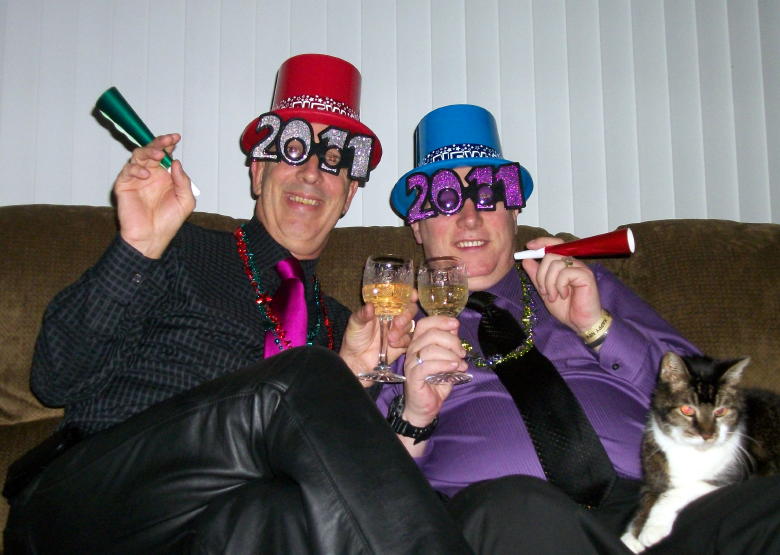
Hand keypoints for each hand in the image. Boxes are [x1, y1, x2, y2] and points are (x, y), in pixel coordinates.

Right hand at [114, 133, 194, 258]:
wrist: (151, 237)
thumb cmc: (168, 221)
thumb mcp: (185, 201)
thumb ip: (184, 181)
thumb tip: (176, 162)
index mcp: (165, 176)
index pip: (166, 155)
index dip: (169, 144)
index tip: (175, 137)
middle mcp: (150, 174)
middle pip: (152, 151)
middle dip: (159, 143)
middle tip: (167, 141)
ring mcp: (136, 178)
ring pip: (138, 156)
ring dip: (148, 152)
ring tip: (158, 155)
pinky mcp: (124, 185)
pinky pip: (128, 170)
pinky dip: (136, 169)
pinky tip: (145, 175)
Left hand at [339, 294, 418, 385]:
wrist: (357, 359)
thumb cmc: (355, 338)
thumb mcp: (355, 323)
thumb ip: (362, 314)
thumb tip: (370, 306)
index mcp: (383, 308)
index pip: (399, 297)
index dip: (408, 294)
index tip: (412, 296)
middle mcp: (393, 316)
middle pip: (409, 310)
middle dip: (406, 315)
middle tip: (396, 323)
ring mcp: (399, 330)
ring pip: (410, 325)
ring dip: (402, 330)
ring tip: (390, 338)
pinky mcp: (402, 343)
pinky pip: (409, 339)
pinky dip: (403, 341)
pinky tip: (393, 344)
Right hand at [401, 316, 466, 426]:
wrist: (425, 408)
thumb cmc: (435, 384)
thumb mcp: (447, 361)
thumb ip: (449, 344)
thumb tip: (455, 327)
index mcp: (419, 343)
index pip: (425, 323)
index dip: (440, 320)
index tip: (455, 324)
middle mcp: (412, 350)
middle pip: (431, 334)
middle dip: (451, 340)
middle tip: (462, 353)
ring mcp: (411, 363)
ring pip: (431, 349)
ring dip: (451, 355)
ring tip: (460, 365)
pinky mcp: (413, 376)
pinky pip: (428, 365)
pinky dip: (444, 364)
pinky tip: (454, 368)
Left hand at [520, 236, 602, 333]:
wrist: (579, 323)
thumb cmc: (566, 308)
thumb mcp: (545, 290)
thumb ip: (536, 276)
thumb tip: (526, 260)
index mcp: (564, 265)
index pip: (554, 245)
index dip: (542, 242)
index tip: (529, 246)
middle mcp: (573, 263)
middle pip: (551, 254)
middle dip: (541, 273)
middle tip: (543, 290)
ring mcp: (580, 268)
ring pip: (556, 264)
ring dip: (549, 283)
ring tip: (553, 296)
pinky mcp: (586, 275)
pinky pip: (565, 273)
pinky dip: (559, 285)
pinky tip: (564, 295)